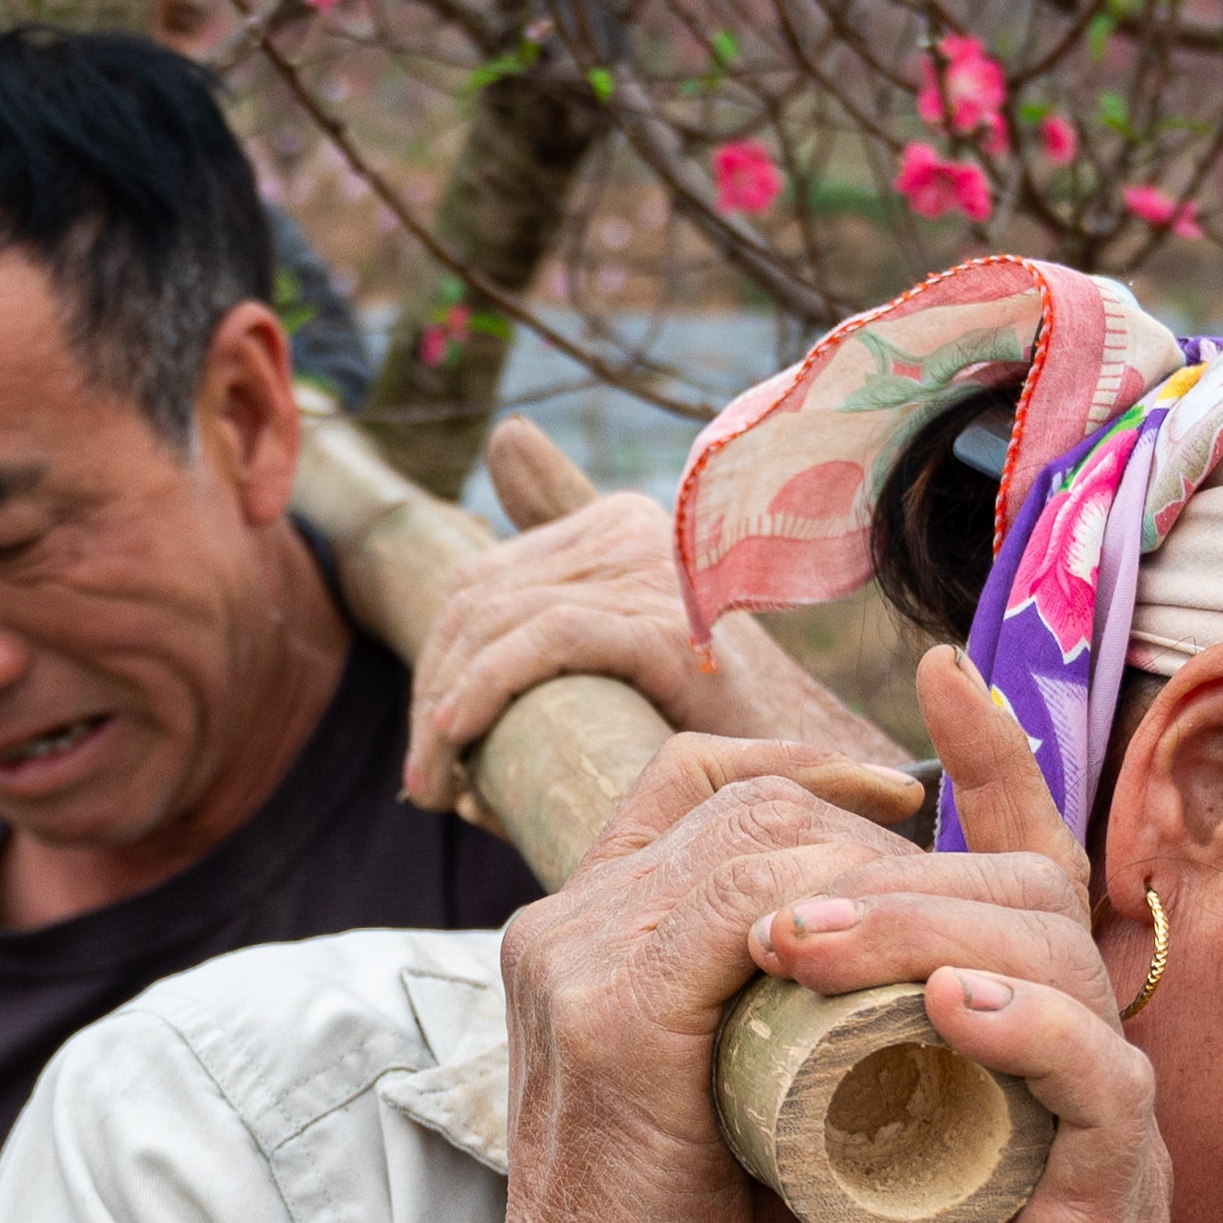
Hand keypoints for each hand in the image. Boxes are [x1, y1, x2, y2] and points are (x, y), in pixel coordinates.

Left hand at [400, 419, 894, 816]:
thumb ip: (566, 540)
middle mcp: (633, 530)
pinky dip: (486, 691)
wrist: (799, 772)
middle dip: (434, 695)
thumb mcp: (620, 630)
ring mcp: (653, 572)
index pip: (481, 580)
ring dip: (445, 715)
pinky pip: (546, 641)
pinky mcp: (666, 624)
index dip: (439, 662)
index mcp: (616, 523)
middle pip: (478, 603)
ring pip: (498, 623)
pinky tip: (459, 745)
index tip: (430, 745)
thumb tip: (507, 433)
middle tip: (424, 784)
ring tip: (436, 789)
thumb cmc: (701, 717)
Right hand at [416, 726, 937, 1222]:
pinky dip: (842, 909)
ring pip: (754, 833)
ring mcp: (581, 957)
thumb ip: (730, 1015)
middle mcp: (562, 920)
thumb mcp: (687, 1086)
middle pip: (737, 795)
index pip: (690, 783)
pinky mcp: (620, 1014)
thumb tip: (834, 976)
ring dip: (872, 862)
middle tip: (953, 880)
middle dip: (860, 816)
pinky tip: (911, 947)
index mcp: (570, 926)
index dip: (800, 770)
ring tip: (948, 920)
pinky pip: (750, 904)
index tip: (900, 806)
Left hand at [738, 650, 1211, 1222]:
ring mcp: (1113, 1124)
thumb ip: (775, 1075)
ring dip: (924, 932)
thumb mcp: (814, 1169)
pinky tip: (949, 1012)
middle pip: (1029, 890)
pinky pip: (1096, 1085)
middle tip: (781, 874)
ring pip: (1052, 964)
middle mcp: (1084, 1055)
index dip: (992, 760)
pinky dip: (1023, 1034)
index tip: (929, 674)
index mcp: (1020, 1035)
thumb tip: (677, 983)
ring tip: (808, 937)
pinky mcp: (1122, 1202)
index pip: (1016, 865)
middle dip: (912, 850)